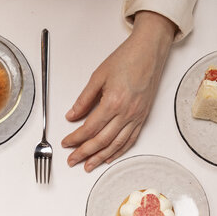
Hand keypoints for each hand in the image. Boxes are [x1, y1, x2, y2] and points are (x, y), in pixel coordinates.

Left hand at [62, 11, 175, 172]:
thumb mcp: (99, 76)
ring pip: (115, 145)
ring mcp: (136, 116)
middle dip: (84, 153)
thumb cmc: (127, 58)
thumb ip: (84, 99)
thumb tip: (71, 116)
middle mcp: (126, 112)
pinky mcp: (143, 117)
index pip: (89, 128)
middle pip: (101, 141)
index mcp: (113, 101)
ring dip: (100, 158)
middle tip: (72, 160)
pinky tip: (109, 157)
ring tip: (88, 165)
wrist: (150, 50)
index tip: (66, 143)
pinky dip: (119, 151)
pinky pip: (130, 140)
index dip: (75, 139)